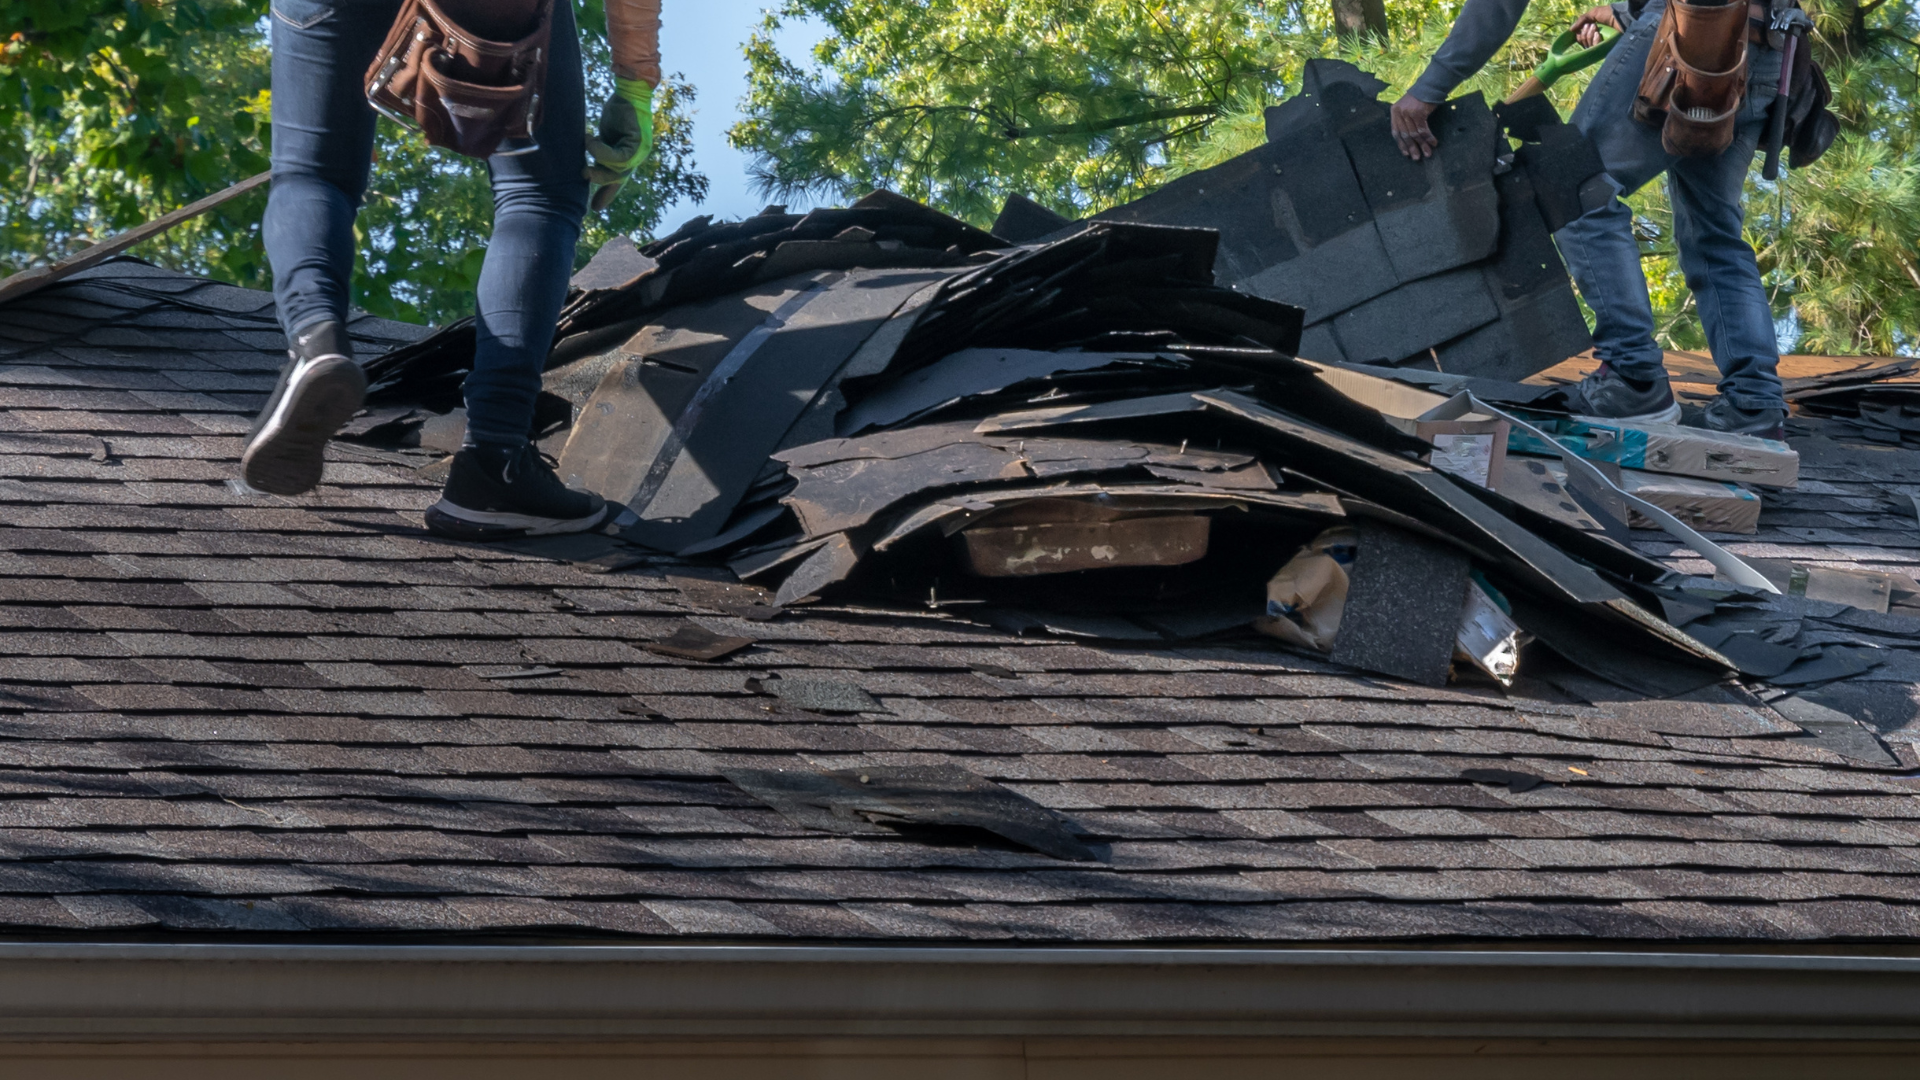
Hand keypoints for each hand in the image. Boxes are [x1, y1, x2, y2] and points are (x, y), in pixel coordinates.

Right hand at [584, 77, 654, 211]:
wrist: (629, 91)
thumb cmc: (618, 111)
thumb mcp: (606, 136)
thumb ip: (601, 152)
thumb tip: (585, 166)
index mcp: (629, 156)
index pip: (618, 180)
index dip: (607, 194)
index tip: (595, 208)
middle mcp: (637, 156)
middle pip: (618, 178)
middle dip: (601, 181)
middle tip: (584, 174)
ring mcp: (640, 151)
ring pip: (618, 170)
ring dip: (598, 161)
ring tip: (585, 148)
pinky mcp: (638, 143)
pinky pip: (620, 157)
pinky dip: (601, 151)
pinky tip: (590, 140)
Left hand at [1389, 94, 1439, 159]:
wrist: (1430, 86)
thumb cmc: (1420, 98)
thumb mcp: (1407, 108)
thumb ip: (1405, 120)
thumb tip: (1409, 139)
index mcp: (1394, 112)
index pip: (1395, 132)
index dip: (1401, 144)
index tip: (1406, 154)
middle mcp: (1399, 112)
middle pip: (1405, 135)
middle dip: (1412, 147)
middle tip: (1417, 158)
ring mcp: (1408, 113)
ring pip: (1415, 134)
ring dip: (1422, 145)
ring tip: (1427, 153)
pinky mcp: (1418, 113)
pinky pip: (1423, 130)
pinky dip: (1428, 138)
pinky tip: (1433, 143)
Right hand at [1573, 5, 1618, 47]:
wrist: (1622, 17)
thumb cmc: (1609, 14)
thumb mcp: (1593, 13)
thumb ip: (1581, 20)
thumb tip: (1570, 30)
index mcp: (1592, 32)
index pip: (1580, 39)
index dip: (1580, 34)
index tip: (1585, 26)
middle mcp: (1596, 39)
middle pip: (1583, 43)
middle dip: (1585, 34)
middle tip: (1592, 25)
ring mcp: (1601, 45)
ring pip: (1588, 46)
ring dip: (1589, 36)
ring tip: (1596, 28)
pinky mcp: (1606, 49)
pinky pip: (1594, 49)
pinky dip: (1594, 41)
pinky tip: (1598, 35)